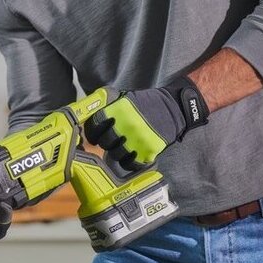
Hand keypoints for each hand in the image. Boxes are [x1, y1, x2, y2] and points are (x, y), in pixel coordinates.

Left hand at [84, 77, 209, 170]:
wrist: (174, 108)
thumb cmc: (147, 104)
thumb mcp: (125, 98)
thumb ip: (108, 108)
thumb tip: (88, 118)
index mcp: (118, 110)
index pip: (94, 126)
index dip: (92, 133)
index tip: (94, 136)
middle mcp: (126, 126)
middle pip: (105, 143)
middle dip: (106, 142)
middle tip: (112, 140)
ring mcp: (137, 140)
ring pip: (116, 155)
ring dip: (117, 152)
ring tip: (124, 146)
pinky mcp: (148, 152)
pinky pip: (130, 164)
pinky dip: (129, 162)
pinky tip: (132, 155)